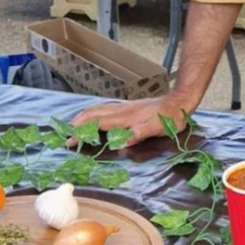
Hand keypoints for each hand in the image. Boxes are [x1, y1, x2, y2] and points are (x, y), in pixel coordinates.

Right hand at [68, 94, 193, 147]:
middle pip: (92, 113)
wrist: (179, 101)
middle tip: (65, 134)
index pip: (97, 124)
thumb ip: (140, 133)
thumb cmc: (170, 118)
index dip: (81, 132)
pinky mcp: (128, 106)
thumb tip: (122, 143)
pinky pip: (104, 108)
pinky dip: (92, 113)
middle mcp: (121, 110)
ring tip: (73, 125)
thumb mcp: (157, 128)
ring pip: (97, 108)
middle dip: (76, 123)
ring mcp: (124, 106)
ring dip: (83, 116)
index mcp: (125, 117)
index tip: (68, 141)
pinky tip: (94, 117)